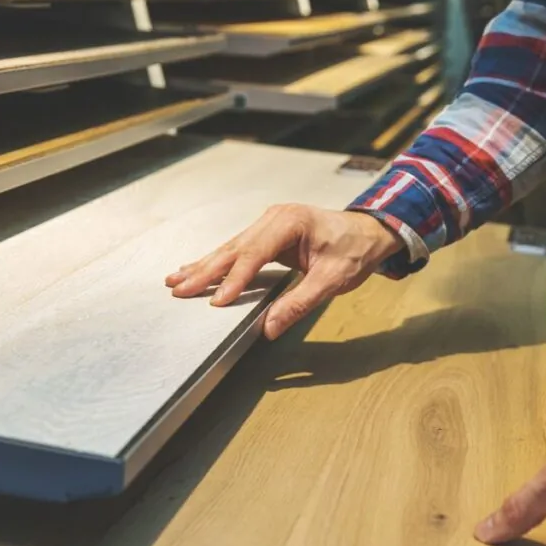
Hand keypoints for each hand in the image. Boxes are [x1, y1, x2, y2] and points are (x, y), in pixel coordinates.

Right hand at [165, 205, 403, 339]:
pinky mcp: (266, 233)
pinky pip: (237, 249)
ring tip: (176, 280)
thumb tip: (271, 327)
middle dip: (205, 271)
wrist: (369, 232)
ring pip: (230, 248)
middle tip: (179, 289)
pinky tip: (195, 268)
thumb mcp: (333, 279)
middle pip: (234, 248)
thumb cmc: (355, 250)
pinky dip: (215, 261)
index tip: (217, 299)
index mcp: (290, 222)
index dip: (234, 278)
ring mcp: (268, 223)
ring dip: (203, 266)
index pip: (255, 253)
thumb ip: (300, 302)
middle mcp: (274, 218)